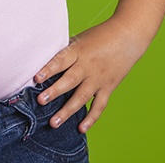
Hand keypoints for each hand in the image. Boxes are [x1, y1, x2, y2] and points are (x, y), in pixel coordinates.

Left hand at [33, 18, 148, 132]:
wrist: (127, 36)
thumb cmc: (99, 36)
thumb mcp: (80, 39)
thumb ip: (65, 52)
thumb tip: (44, 62)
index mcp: (78, 51)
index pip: (62, 60)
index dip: (49, 69)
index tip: (37, 78)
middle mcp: (88, 65)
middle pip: (70, 80)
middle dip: (54, 91)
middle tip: (41, 101)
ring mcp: (99, 78)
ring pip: (82, 96)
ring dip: (67, 110)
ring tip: (54, 122)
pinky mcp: (108, 87)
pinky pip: (99, 105)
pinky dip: (91, 118)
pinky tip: (81, 128)